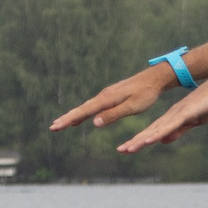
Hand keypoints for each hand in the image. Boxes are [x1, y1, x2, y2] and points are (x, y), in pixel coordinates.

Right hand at [51, 66, 177, 132]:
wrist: (154, 79)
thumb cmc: (146, 94)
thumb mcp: (132, 107)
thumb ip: (113, 115)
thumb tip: (94, 123)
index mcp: (106, 99)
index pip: (84, 112)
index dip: (69, 120)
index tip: (56, 126)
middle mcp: (103, 96)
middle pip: (81, 109)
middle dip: (67, 119)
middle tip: (53, 128)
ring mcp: (106, 95)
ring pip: (86, 107)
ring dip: (73, 116)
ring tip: (61, 124)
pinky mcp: (110, 96)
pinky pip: (93, 106)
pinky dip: (84, 113)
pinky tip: (81, 119)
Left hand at [112, 74, 207, 151]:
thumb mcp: (194, 120)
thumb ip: (179, 130)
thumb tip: (163, 141)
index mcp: (173, 118)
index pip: (153, 131)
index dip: (139, 140)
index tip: (126, 148)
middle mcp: (171, 115)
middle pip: (150, 131)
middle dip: (135, 141)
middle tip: (121, 150)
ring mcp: (178, 113)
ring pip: (156, 129)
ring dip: (142, 139)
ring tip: (128, 149)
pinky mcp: (186, 112)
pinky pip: (170, 125)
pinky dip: (158, 134)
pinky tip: (148, 140)